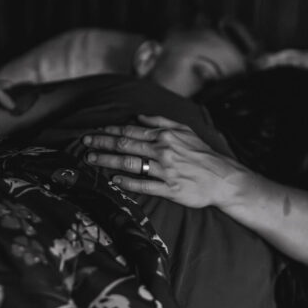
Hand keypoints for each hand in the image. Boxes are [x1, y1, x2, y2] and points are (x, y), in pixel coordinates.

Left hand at [82, 115, 239, 207]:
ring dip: (108, 161)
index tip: (95, 131)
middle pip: (126, 146)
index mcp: (165, 136)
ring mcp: (166, 171)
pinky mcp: (170, 189)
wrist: (222, 178)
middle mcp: (163, 152)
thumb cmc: (202, 154)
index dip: (111, 131)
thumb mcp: (185, 130)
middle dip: (102, 143)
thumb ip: (161, 122)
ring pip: (130, 164)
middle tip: (85, 143)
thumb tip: (139, 117)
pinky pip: (144, 184)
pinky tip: (114, 179)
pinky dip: (128, 182)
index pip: (132, 131)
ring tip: (92, 159)